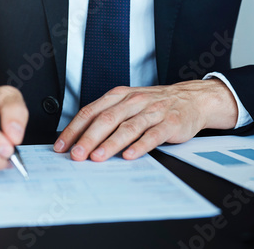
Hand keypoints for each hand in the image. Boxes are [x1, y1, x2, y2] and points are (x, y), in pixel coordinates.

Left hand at [53, 79, 237, 161]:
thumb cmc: (154, 104)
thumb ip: (107, 116)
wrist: (191, 98)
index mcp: (119, 95)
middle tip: (77, 154)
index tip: (62, 146)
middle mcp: (134, 101)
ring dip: (111, 143)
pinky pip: (153, 135)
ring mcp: (152, 111)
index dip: (75, 129)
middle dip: (89, 138)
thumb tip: (79, 139)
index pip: (91, 111)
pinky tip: (130, 156)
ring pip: (128, 127)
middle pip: (107, 119)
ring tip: (98, 157)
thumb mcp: (128, 103)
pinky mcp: (169, 123)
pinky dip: (140, 146)